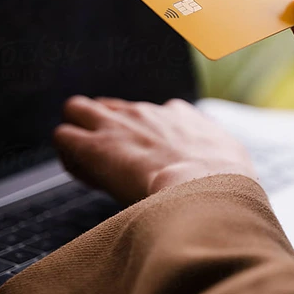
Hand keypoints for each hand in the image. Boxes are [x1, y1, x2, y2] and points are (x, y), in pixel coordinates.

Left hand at [53, 96, 256, 202]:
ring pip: (77, 109)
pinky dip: (69, 156)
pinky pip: (64, 137)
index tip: (144, 163)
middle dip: (101, 126)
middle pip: (109, 105)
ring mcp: (117, 124)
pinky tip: (85, 176)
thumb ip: (220, 156)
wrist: (205, 188)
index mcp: (179, 116)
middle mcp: (145, 113)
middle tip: (108, 162)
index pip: (147, 114)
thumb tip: (229, 169)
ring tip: (90, 166)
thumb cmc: (223, 183)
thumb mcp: (230, 159)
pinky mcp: (94, 145)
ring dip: (78, 134)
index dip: (139, 137)